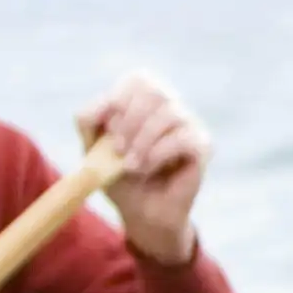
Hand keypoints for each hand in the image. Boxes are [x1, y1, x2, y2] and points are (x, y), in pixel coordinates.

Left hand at [77, 72, 209, 263]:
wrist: (141, 213)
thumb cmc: (120, 178)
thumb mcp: (93, 148)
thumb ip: (89, 120)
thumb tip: (103, 106)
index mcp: (146, 100)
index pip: (139, 79)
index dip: (119, 99)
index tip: (106, 128)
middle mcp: (171, 106)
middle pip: (154, 90)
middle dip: (129, 121)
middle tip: (117, 149)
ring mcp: (190, 124)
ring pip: (169, 113)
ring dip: (142, 141)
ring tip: (129, 166)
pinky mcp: (203, 146)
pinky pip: (182, 138)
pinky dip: (157, 154)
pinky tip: (146, 169)